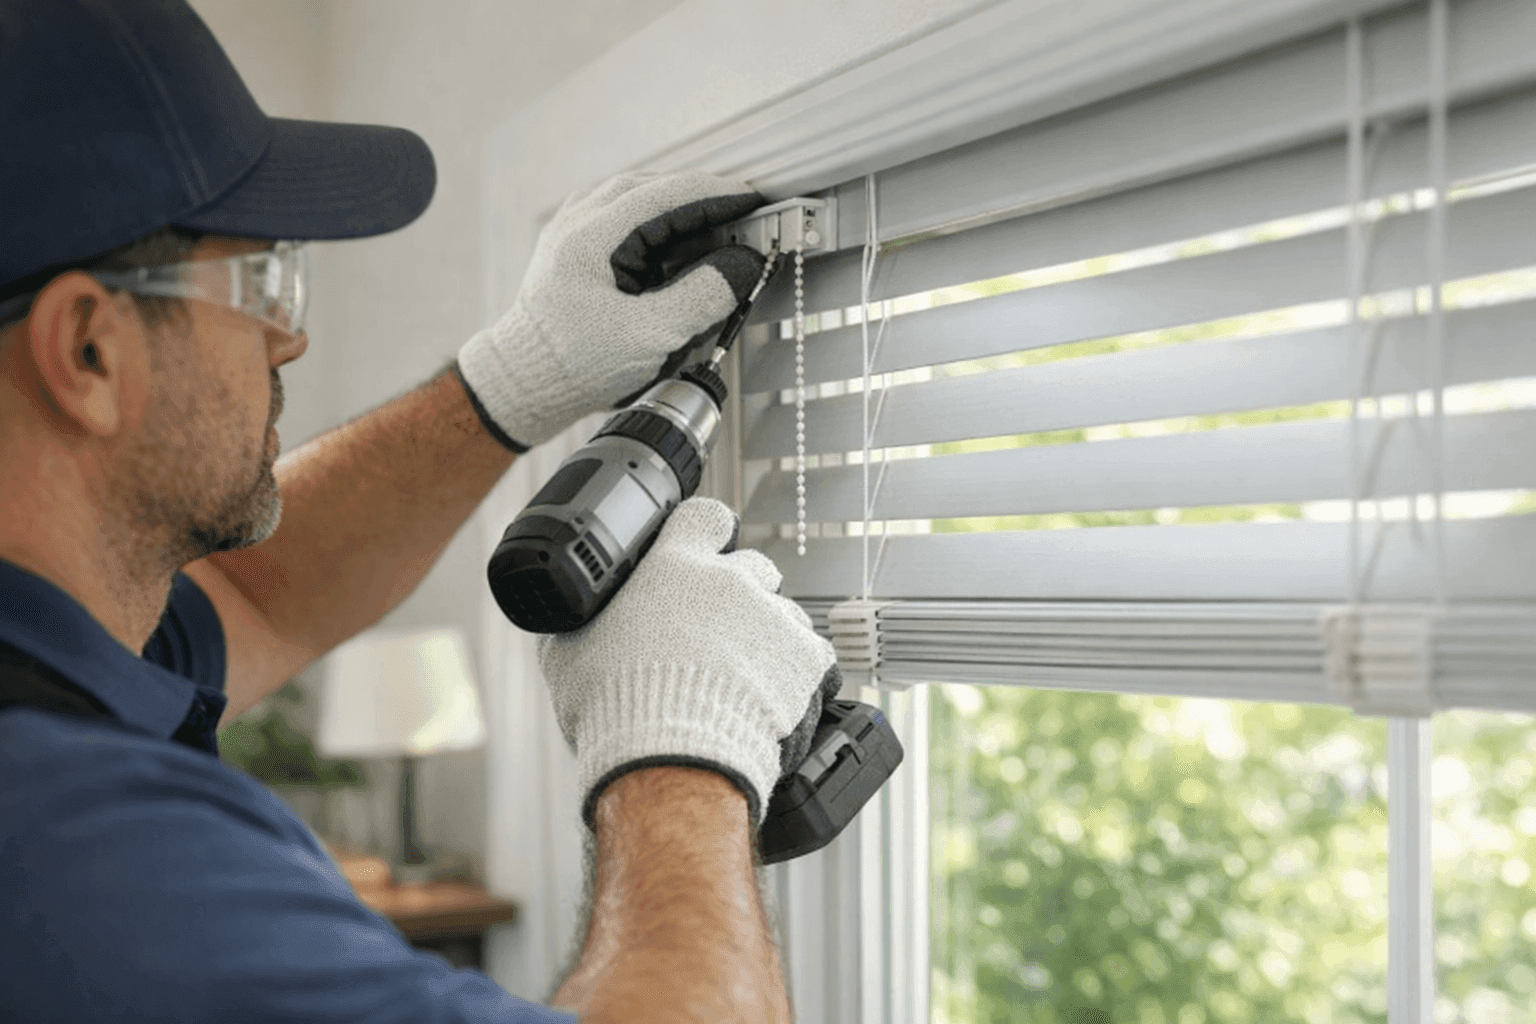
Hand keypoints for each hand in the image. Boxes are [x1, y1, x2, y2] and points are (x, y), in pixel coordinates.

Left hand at [457, 172, 764, 450]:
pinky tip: (674, 236)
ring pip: (636, 197)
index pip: (668, 195)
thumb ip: (701, 297)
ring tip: (715, 222)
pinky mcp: (574, 248)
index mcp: (591, 236)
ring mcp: (571, 231)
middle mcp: (577, 222)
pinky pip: (621, 216)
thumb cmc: (573, 366)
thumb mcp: (649, 337)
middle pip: (653, 187)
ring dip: (678, 206)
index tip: (754, 201)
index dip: (718, 196)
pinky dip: (655, 219)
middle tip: (743, 212)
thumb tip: (744, 264)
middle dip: (701, 197)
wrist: (523, 385)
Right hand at [538, 498, 839, 827]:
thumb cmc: (617, 708)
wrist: (669, 760)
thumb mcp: (571, 652)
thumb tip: (573, 615)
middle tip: (721, 636)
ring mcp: (772, 615)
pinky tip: (774, 695)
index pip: (705, 517)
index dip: (708, 533)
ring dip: (769, 637)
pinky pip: (812, 652)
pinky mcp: (804, 656)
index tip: (707, 549)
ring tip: (744, 679)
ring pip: (783, 611)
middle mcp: (728, 579)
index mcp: (674, 565)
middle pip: (751, 567)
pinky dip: (797, 672)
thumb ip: (583, 619)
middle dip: (740, 597)